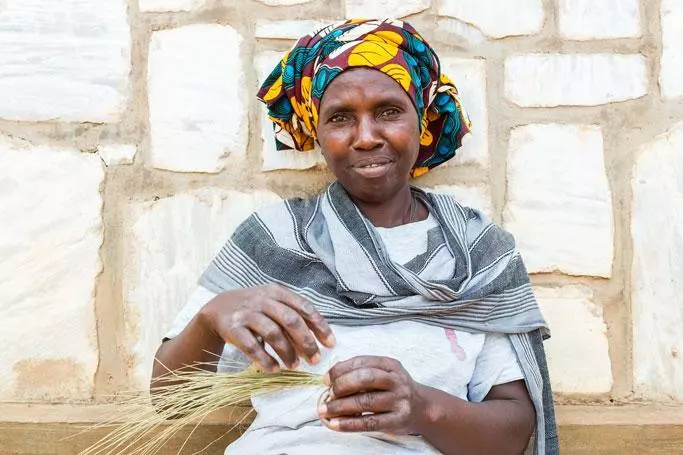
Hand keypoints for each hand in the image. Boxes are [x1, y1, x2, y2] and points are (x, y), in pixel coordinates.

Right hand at [199, 284, 335, 371]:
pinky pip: (252, 346)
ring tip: (294, 366)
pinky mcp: (232, 328)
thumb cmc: (255, 308)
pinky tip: (274, 369)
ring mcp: (246, 313)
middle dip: (306, 342)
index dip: (320, 326)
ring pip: (273, 333)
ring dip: (287, 352)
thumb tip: (319, 341)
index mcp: (277, 292)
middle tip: (315, 360)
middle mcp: (263, 300)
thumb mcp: (274, 303)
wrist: (218, 308)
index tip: (330, 344)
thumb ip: (294, 316)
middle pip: (290, 320)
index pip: (304, 307)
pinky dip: (265, 359)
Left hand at [317, 356, 427, 434]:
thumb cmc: (396, 390)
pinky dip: (349, 424)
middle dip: (341, 385)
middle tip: (328, 394)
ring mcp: (398, 400)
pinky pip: (369, 422)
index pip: (362, 362)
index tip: (326, 379)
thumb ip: (363, 371)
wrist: (423, 408)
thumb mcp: (385, 373)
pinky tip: (335, 424)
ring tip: (325, 410)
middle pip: (365, 379)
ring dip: (340, 406)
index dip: (340, 369)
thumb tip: (332, 377)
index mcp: (390, 364)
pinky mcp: (397, 420)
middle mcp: (396, 380)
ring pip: (365, 401)